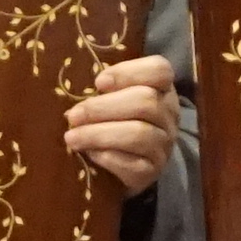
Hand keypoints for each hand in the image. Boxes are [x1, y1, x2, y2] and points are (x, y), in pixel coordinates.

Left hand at [63, 53, 174, 197]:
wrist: (128, 165)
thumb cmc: (115, 121)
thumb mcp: (114, 99)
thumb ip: (103, 90)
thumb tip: (74, 92)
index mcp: (160, 88)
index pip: (159, 70)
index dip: (128, 73)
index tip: (98, 83)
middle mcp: (169, 114)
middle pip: (145, 101)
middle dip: (103, 107)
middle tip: (73, 115)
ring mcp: (164, 144)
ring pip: (138, 134)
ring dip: (99, 134)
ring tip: (72, 137)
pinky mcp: (153, 170)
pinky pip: (133, 164)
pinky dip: (107, 157)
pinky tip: (89, 154)